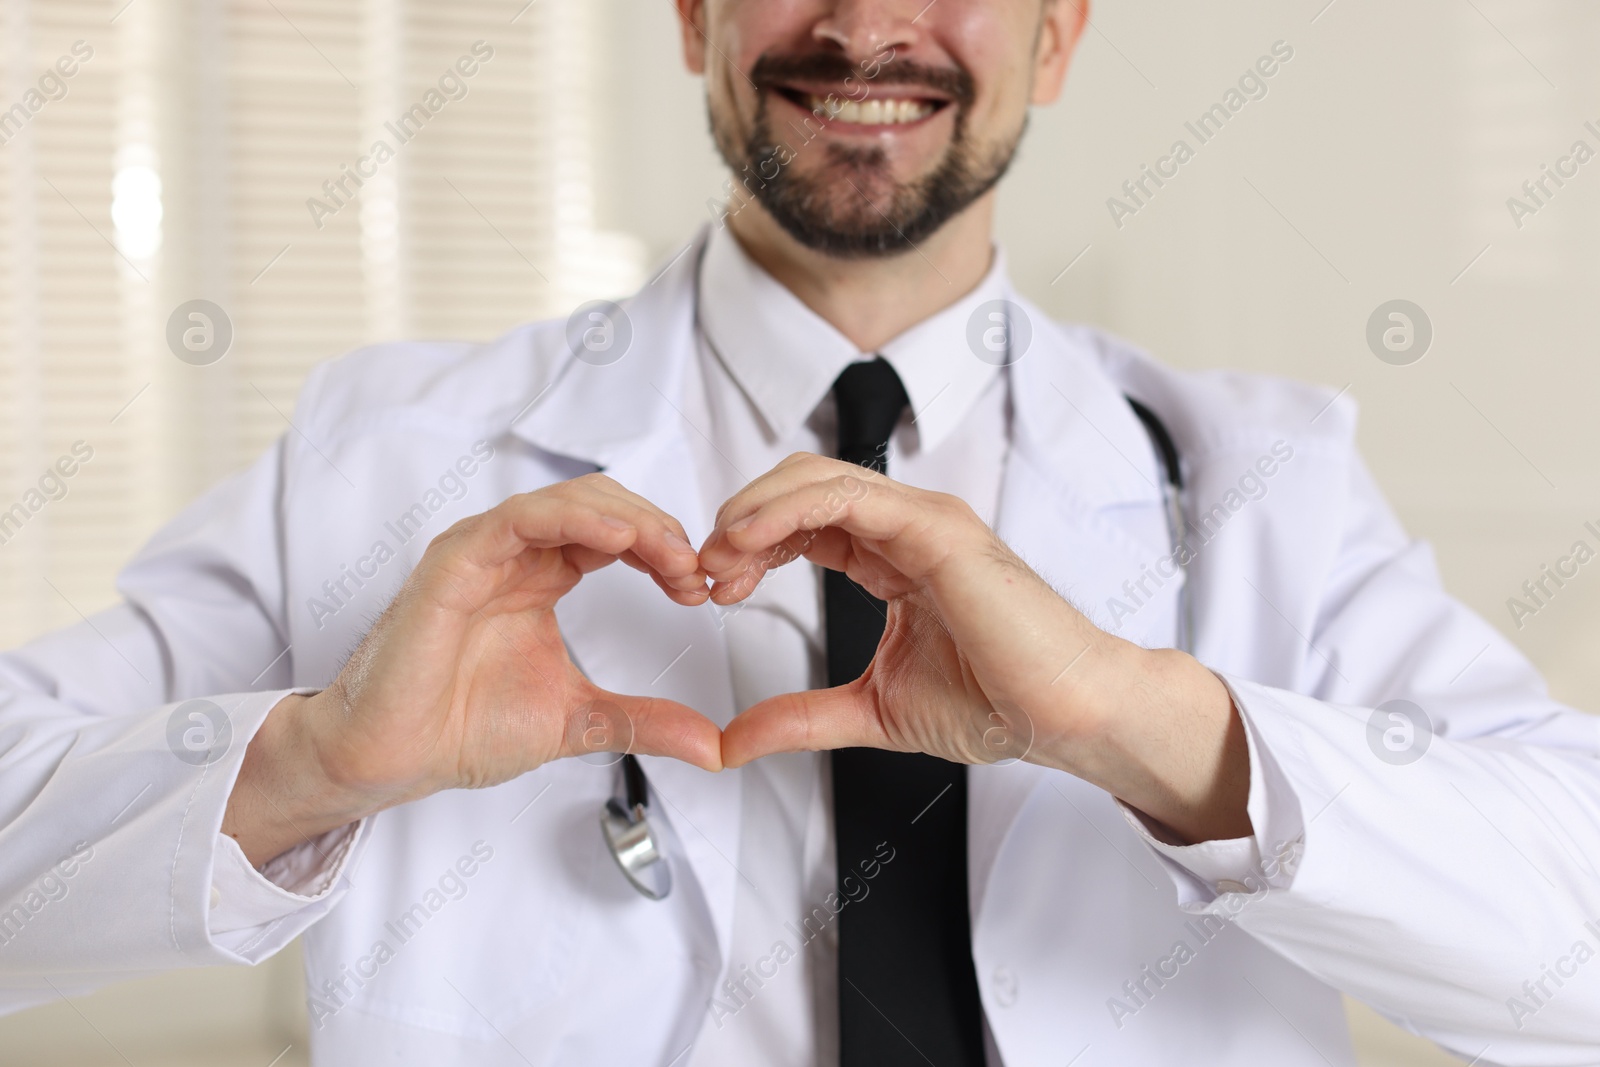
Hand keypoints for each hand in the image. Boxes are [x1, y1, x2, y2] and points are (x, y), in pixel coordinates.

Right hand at [223, 475, 722, 865]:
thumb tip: (712, 745)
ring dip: (630, 521)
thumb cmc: (460, 729)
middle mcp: (515, 556)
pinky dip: (574, 519)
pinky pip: (520, 519)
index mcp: (542, 578)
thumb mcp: (579, 722)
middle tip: (695, 571)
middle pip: (603, 506)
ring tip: (671, 556)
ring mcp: (484, 552)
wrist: (390, 759)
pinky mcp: (455, 561)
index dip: (665, 551)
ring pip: (569, 501)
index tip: (700, 588)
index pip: (617, 535)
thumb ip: (643, 722)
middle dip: (658, 530)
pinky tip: (619, 539)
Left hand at [699, 453, 1250, 843]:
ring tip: (718, 556)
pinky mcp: (936, 528)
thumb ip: (801, 717)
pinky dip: (787, 509)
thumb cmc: (1000, 702)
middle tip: (707, 572)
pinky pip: (846, 496)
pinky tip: (749, 539)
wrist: (1066, 715)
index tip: (714, 587)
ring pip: (814, 478)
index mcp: (894, 557)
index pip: (804, 522)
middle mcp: (907, 527)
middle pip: (799, 487)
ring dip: (753, 511)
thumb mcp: (871, 710)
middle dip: (741, 522)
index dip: (750, 545)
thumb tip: (735, 741)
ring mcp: (923, 520)